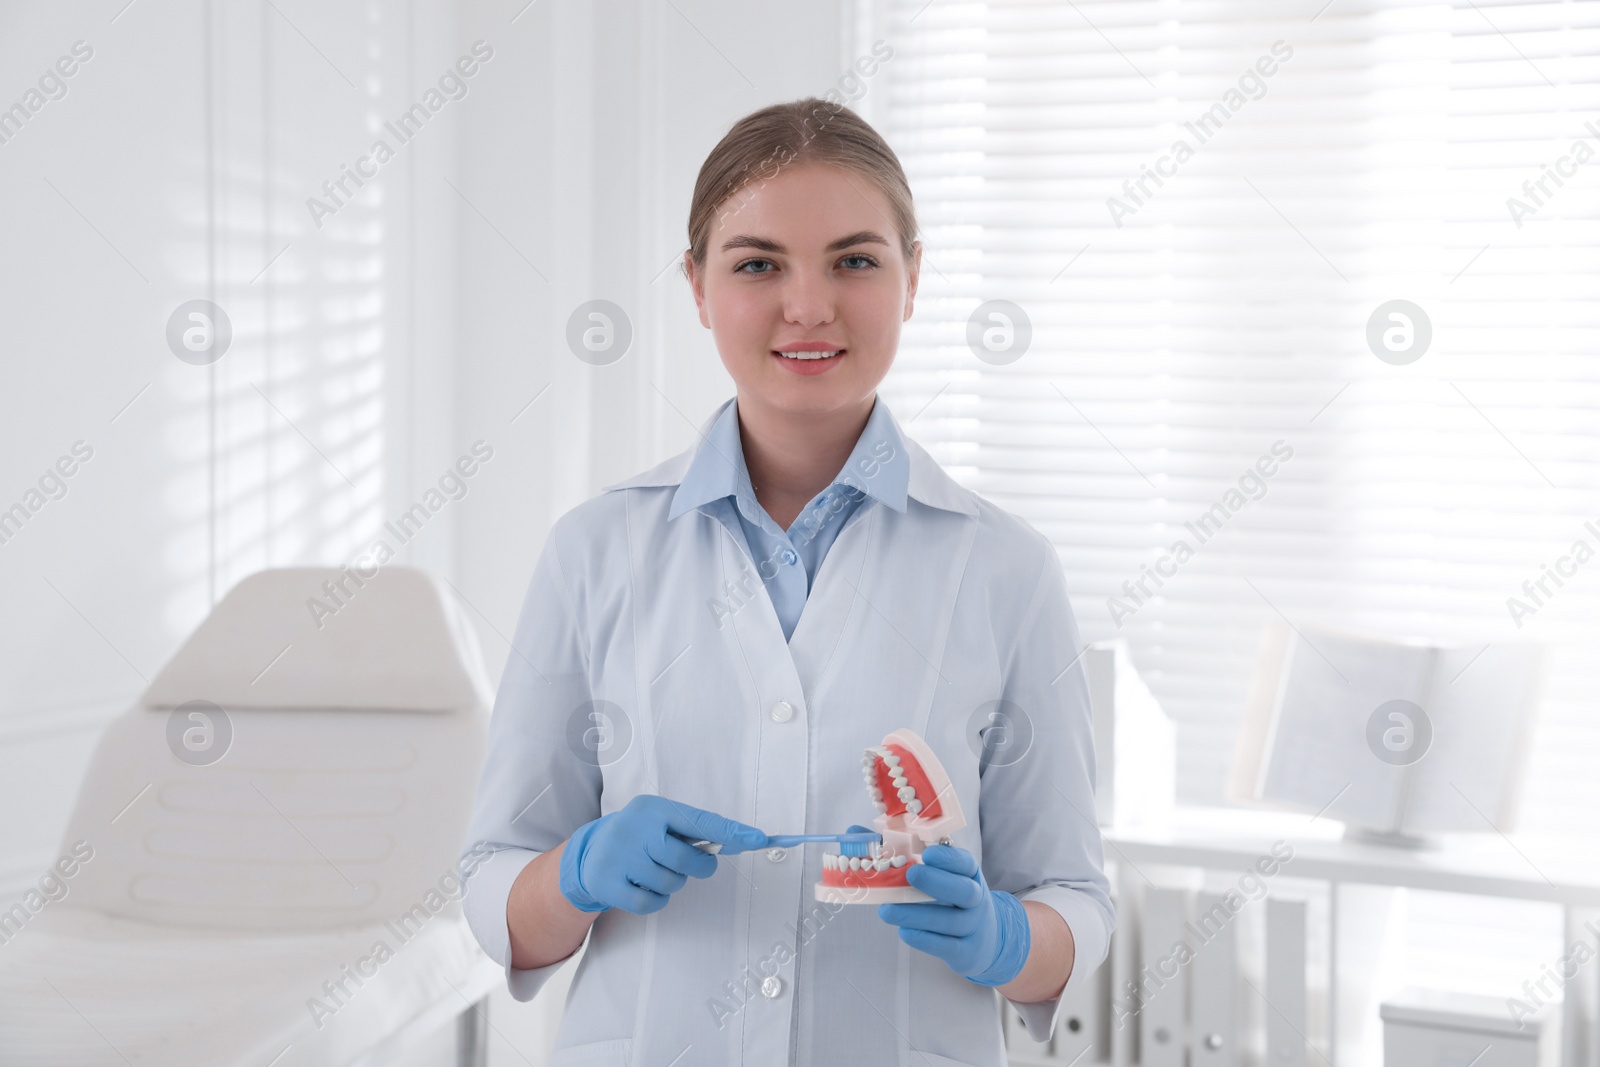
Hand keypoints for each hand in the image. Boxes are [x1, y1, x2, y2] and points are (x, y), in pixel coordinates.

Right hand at [558, 794, 766, 914]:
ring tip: (654, 871)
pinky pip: (652, 903)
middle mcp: (634, 828)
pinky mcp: (608, 883)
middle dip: (698, 867)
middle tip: (692, 865)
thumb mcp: (660, 822)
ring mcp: (618, 856)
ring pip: (671, 883)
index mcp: (654, 808)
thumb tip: (738, 841)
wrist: (589, 853)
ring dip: (672, 883)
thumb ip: (693, 831)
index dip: (731, 832)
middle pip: (686, 859)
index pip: (699, 821)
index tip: (759, 839)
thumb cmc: (638, 836)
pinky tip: (643, 886)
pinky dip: (655, 900)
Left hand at [876, 843, 1030, 986]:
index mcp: (968, 874)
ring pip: (949, 921)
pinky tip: (904, 932)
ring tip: (887, 911)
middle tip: (910, 874)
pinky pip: (946, 946)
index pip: (965, 863)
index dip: (948, 858)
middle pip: (963, 890)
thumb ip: (896, 852)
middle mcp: (975, 899)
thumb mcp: (934, 874)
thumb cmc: (948, 899)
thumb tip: (854, 832)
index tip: (927, 853)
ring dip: (917, 915)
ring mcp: (973, 927)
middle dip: (937, 882)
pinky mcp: (966, 952)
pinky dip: (924, 939)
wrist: (983, 940)